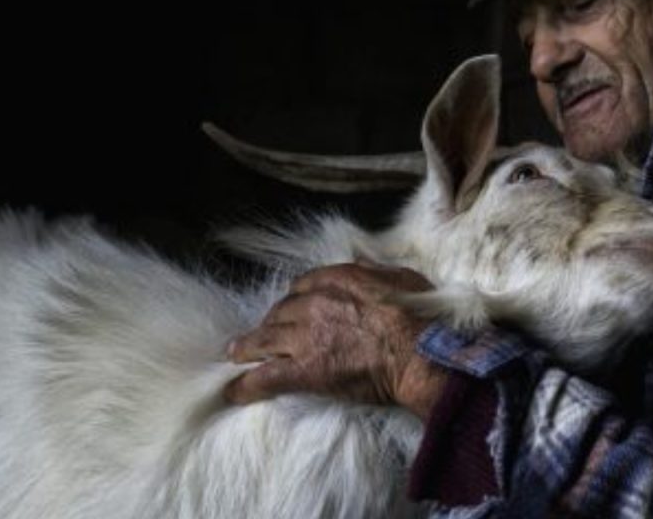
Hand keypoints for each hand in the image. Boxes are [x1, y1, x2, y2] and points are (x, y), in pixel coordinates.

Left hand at [224, 262, 448, 419]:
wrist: (419, 354)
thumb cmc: (420, 318)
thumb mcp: (402, 278)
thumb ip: (376, 270)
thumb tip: (363, 261)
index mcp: (339, 278)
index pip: (304, 284)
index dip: (297, 298)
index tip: (294, 308)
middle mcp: (316, 303)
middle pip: (281, 310)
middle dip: (273, 322)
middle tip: (267, 334)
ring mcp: (306, 337)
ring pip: (264, 339)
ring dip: (248, 347)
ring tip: (236, 354)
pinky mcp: (304, 370)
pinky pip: (265, 377)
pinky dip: (246, 385)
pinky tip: (232, 392)